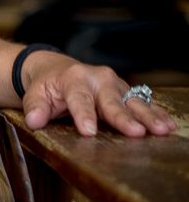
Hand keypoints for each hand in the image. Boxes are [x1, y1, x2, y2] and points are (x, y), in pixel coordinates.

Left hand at [21, 51, 177, 136]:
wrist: (56, 69)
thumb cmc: (46, 86)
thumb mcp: (35, 94)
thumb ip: (35, 107)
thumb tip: (34, 121)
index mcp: (74, 79)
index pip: (79, 99)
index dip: (83, 115)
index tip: (89, 132)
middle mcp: (98, 79)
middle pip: (111, 101)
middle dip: (124, 117)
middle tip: (136, 132)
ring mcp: (114, 84)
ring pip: (132, 101)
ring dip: (148, 116)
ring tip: (161, 129)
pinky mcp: (125, 91)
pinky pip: (142, 102)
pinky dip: (155, 113)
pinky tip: (167, 124)